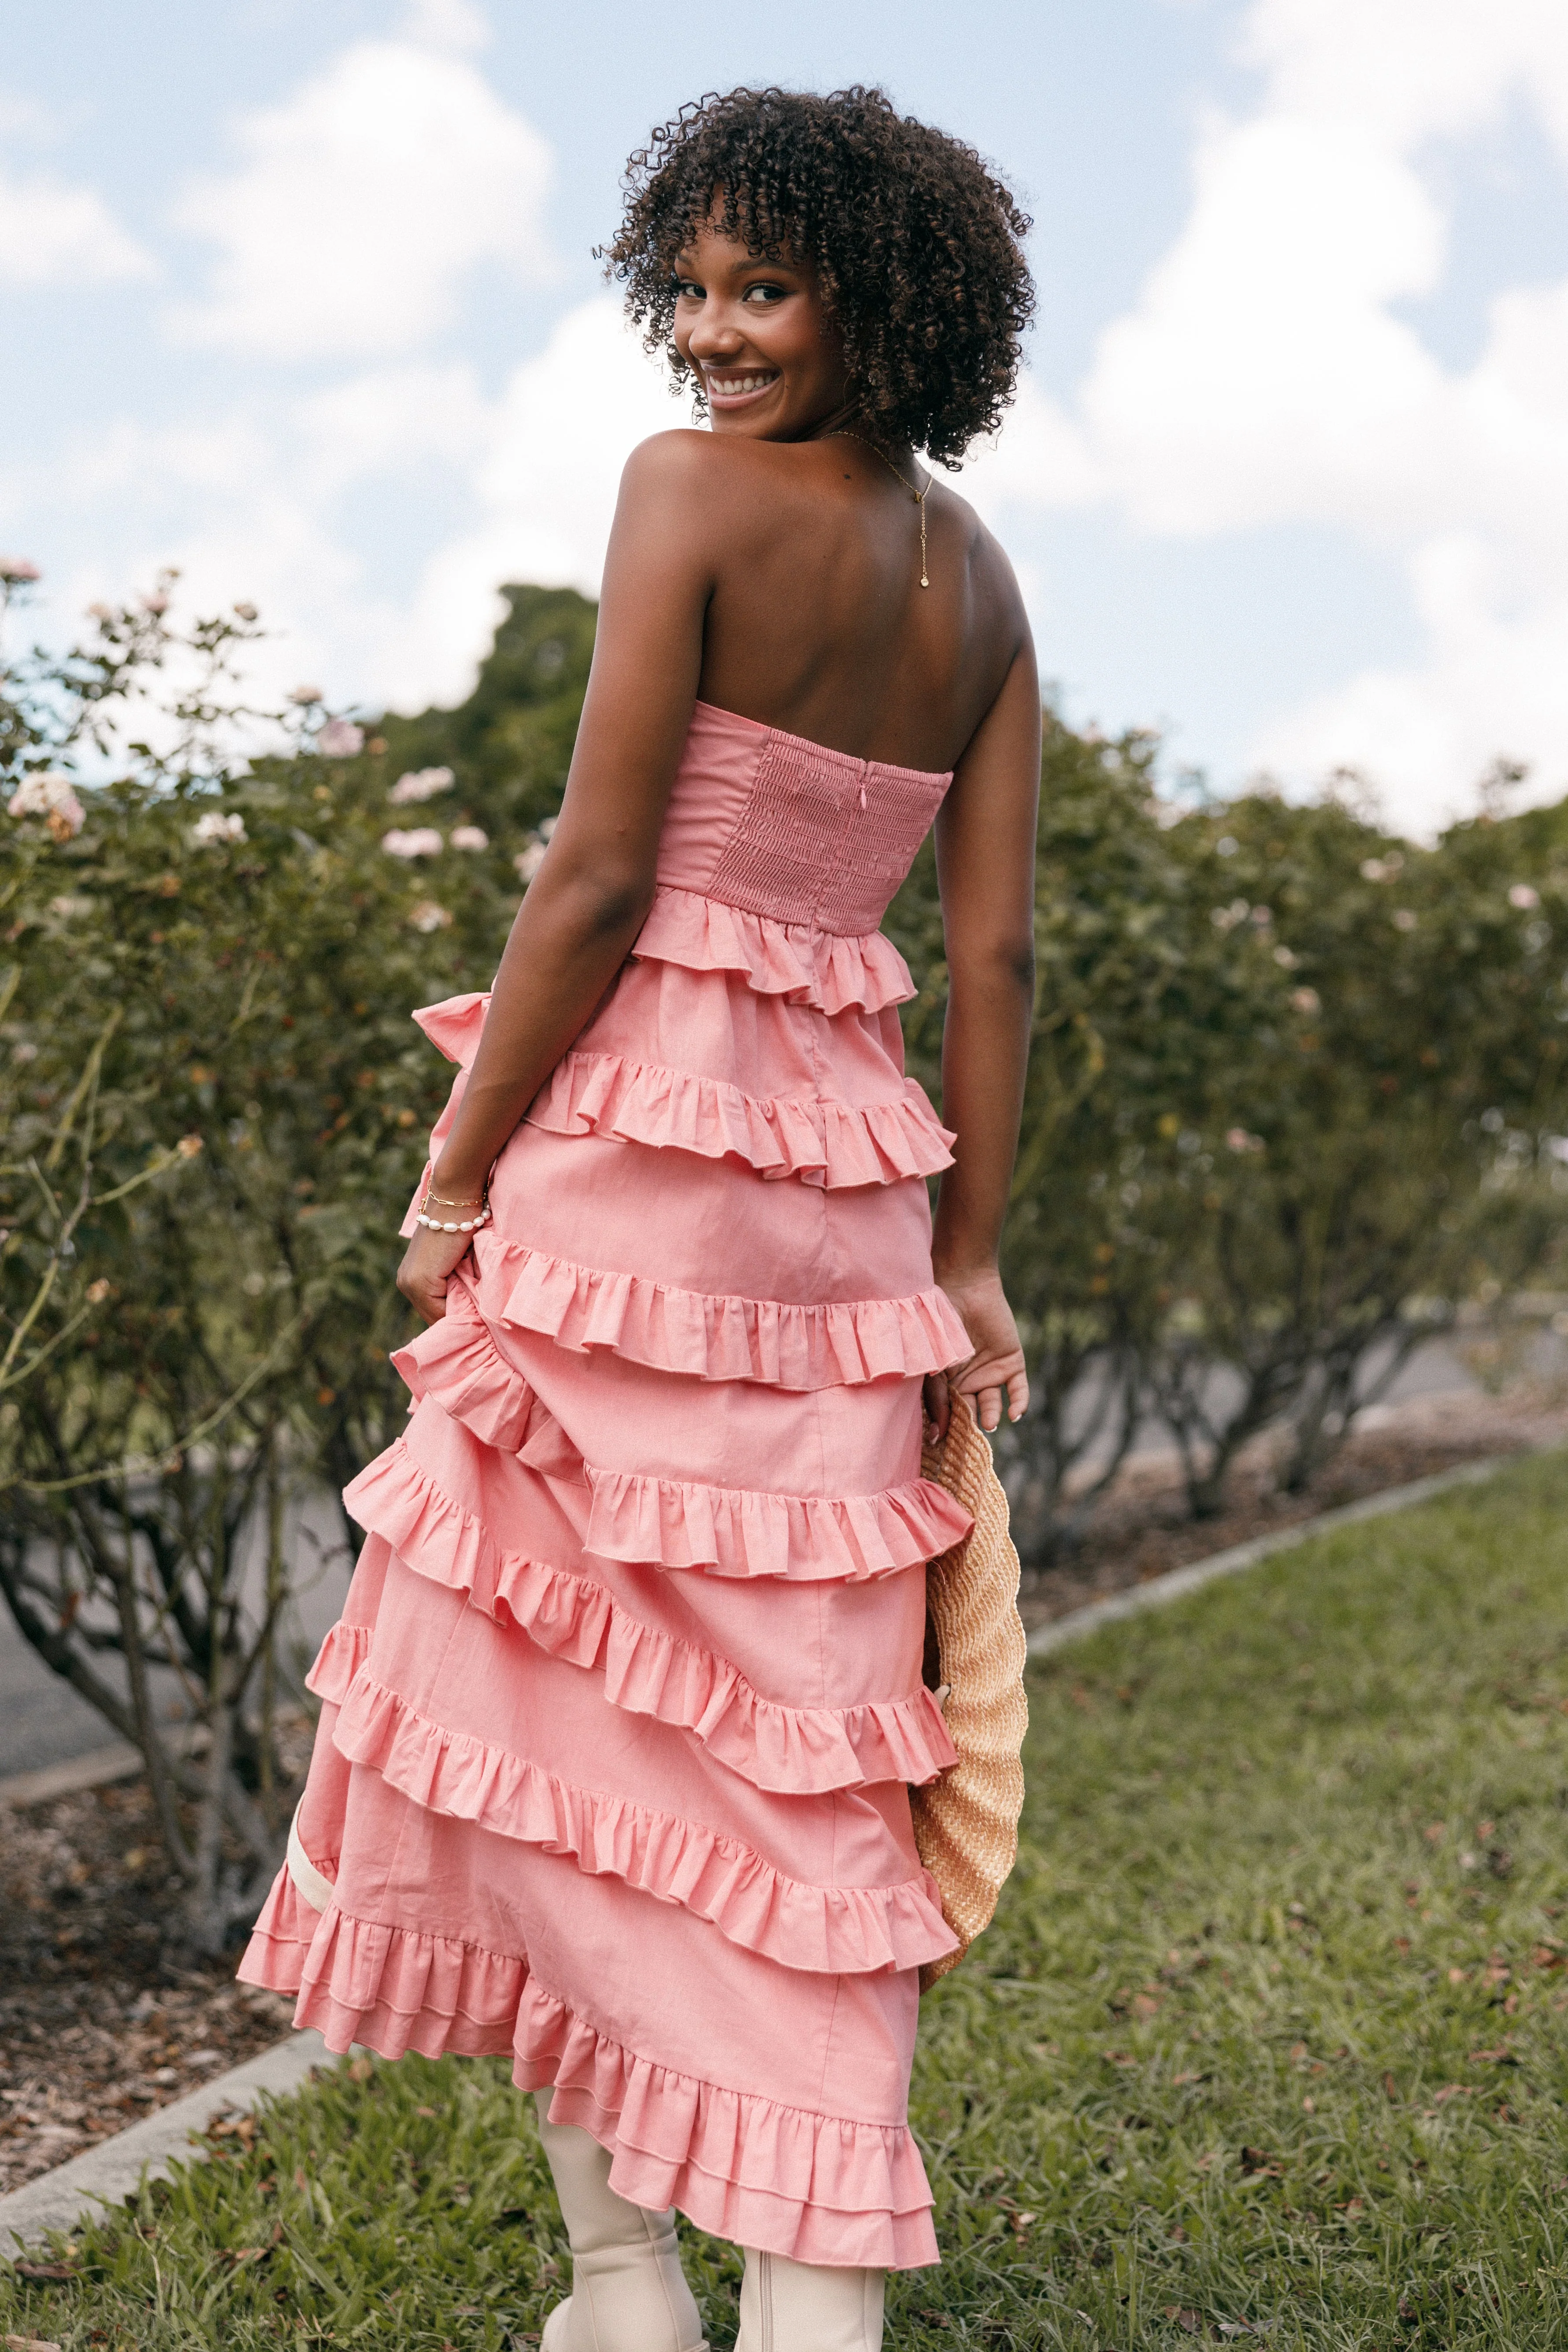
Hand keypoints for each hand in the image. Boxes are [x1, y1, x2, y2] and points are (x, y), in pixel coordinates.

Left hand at [396, 1220, 475, 1323]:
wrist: (455, 1201)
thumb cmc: (462, 1224)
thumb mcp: (455, 1261)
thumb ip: (454, 1283)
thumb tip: (468, 1309)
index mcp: (410, 1277)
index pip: (432, 1310)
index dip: (455, 1314)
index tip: (475, 1316)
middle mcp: (405, 1282)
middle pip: (433, 1315)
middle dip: (456, 1316)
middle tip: (479, 1318)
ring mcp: (409, 1283)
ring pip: (437, 1315)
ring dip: (459, 1314)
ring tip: (479, 1311)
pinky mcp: (420, 1281)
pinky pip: (441, 1310)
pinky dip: (459, 1310)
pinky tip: (474, 1306)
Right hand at [924, 1264, 1027, 1439]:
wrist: (963, 1285)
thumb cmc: (936, 1323)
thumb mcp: (932, 1365)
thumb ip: (936, 1398)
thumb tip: (937, 1437)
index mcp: (943, 1383)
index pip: (946, 1415)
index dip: (946, 1430)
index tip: (942, 1448)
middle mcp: (966, 1381)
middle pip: (969, 1413)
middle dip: (969, 1429)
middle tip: (967, 1444)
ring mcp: (989, 1373)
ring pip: (992, 1405)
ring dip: (991, 1417)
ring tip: (988, 1424)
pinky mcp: (1012, 1363)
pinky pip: (1018, 1390)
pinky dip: (1019, 1403)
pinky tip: (1016, 1415)